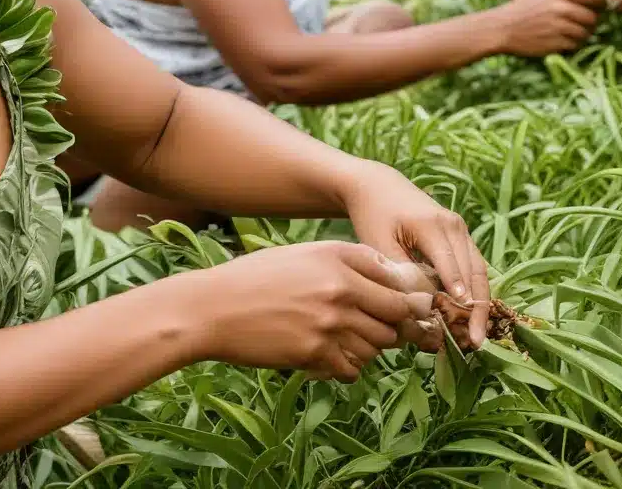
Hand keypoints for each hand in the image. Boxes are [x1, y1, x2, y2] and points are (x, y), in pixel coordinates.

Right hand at [188, 240, 434, 381]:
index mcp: (338, 258)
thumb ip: (348, 261)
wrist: (214, 309)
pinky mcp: (316, 354)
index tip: (407, 308)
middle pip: (396, 316)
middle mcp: (340, 288)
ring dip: (368, 347)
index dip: (407, 298)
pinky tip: (327, 355)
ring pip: (377, 345)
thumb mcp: (304, 254)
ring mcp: (329, 323)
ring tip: (344, 339)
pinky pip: (353, 369)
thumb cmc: (256, 278)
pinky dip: (347, 366)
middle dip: (394, 326)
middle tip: (381, 329)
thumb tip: (392, 277)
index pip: (396, 281)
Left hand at [342, 164, 490, 350]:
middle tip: (474, 343)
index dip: (458, 297)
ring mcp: (460, 228)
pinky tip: (470, 317)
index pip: (451, 266)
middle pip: (472, 272)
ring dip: (479, 303)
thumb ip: (401, 273)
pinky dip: (474, 290)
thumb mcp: (379, 243)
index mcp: (431, 224)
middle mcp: (453, 225)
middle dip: (475, 309)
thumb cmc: (373, 215)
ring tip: (476, 337)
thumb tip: (421, 307)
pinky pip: (473, 265)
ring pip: (478, 271)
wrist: (377, 186)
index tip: (464, 326)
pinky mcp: (460, 234)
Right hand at [492, 0, 603, 56]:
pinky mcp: (555, 43)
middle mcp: (560, 8)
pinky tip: (561, 40)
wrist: (500, 29)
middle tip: (585, 24)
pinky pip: (575, 44)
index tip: (596, 8)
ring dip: (582, 34)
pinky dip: (571, 44)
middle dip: (591, 22)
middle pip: (592, 16)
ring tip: (571, 33)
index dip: (598, 3)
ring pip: (586, 32)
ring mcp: (558, 27)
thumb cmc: (522, 9)